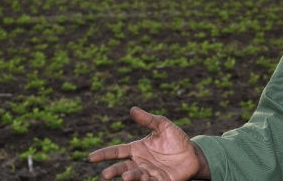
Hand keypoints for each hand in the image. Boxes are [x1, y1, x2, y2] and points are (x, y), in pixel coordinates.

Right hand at [88, 106, 208, 179]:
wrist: (192, 154)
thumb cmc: (176, 139)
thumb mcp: (163, 125)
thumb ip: (148, 120)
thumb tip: (132, 109)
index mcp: (137, 149)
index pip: (117, 152)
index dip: (104, 154)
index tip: (90, 157)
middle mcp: (140, 163)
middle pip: (122, 167)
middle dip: (114, 171)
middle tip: (105, 175)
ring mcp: (149, 173)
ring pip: (136, 176)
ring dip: (130, 177)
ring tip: (125, 177)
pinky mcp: (160, 180)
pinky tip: (144, 180)